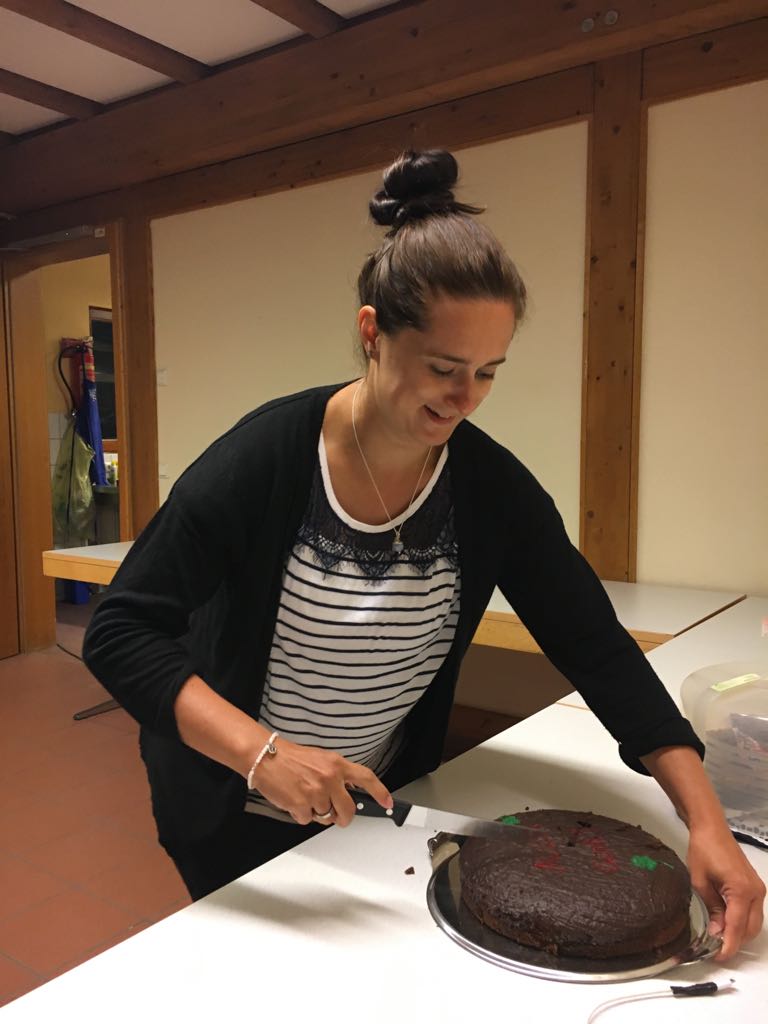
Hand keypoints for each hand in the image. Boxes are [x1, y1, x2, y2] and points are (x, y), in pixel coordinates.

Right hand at [248, 736, 391, 826]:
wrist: (265, 757)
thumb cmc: (289, 758)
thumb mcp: (320, 759)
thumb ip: (335, 775)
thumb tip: (346, 793)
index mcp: (336, 764)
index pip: (365, 778)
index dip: (380, 792)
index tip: (388, 803)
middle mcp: (330, 778)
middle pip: (348, 810)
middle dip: (343, 818)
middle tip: (335, 816)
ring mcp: (316, 793)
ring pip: (325, 817)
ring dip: (315, 812)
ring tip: (303, 795)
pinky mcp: (301, 805)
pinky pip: (307, 820)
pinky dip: (300, 814)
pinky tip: (293, 800)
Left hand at [687, 824, 765, 959]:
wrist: (711, 828)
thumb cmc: (703, 849)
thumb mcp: (700, 883)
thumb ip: (711, 909)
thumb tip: (716, 933)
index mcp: (742, 891)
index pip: (737, 928)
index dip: (728, 946)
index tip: (718, 957)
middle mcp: (756, 892)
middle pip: (750, 929)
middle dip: (734, 942)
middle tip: (715, 949)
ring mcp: (758, 889)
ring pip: (754, 923)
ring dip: (739, 933)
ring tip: (719, 937)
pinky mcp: (755, 886)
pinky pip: (753, 912)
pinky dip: (742, 921)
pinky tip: (727, 923)